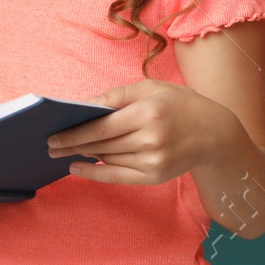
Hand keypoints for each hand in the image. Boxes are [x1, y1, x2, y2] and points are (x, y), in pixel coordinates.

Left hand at [46, 79, 238, 185]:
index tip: (54, 134)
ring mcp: (153, 161)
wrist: (213, 134)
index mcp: (149, 112)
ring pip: (108, 159)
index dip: (75, 132)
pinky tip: (78, 167)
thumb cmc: (179, 104)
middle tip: (50, 145)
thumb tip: (85, 106)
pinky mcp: (154, 177)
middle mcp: (151, 139)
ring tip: (63, 151)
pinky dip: (95, 173)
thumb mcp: (152, 88)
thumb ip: (118, 96)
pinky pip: (117, 177)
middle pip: (102, 145)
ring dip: (83, 155)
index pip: (103, 126)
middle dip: (73, 145)